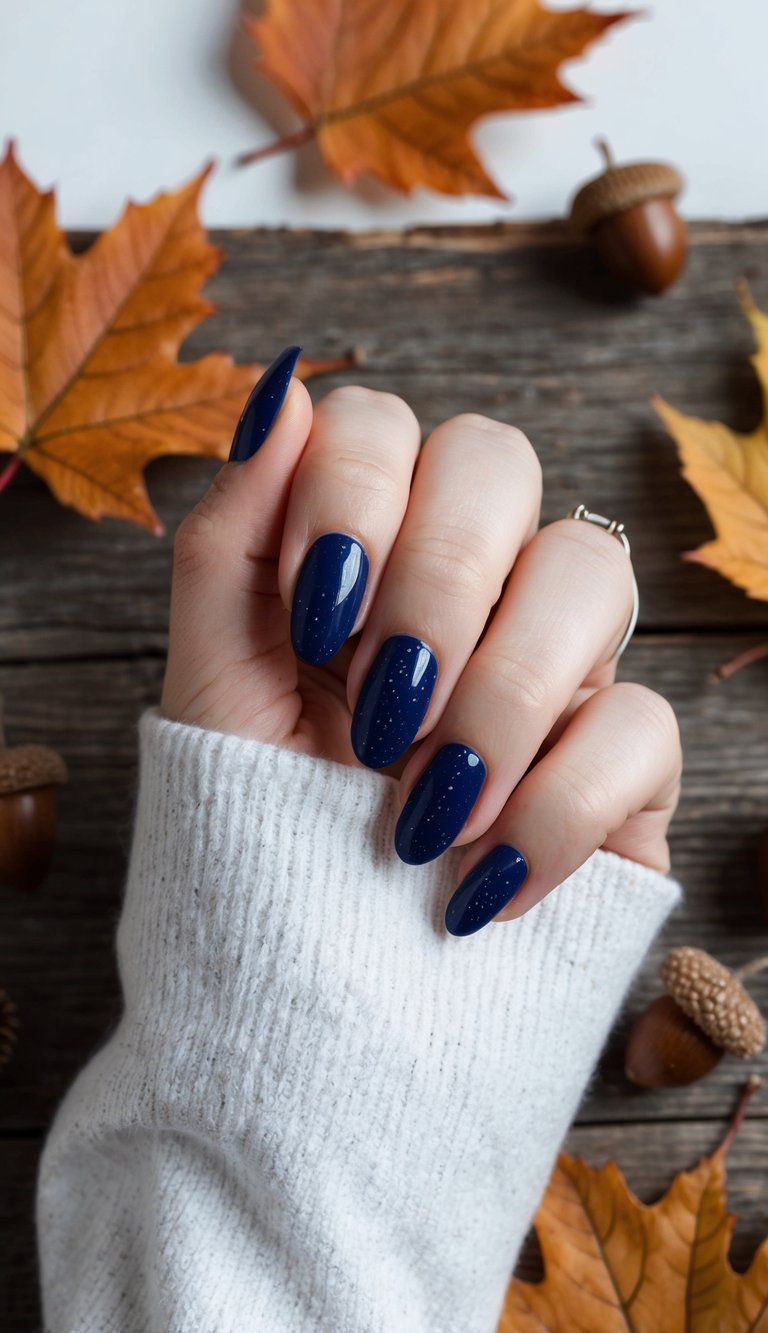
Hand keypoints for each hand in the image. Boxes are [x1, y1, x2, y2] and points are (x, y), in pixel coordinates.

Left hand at [161, 356, 680, 932]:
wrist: (311, 980)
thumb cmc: (256, 824)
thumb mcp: (213, 685)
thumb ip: (232, 538)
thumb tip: (284, 382)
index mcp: (365, 547)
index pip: (387, 427)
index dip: (351, 495)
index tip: (312, 611)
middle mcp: (471, 581)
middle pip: (500, 462)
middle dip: (432, 581)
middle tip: (377, 704)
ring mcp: (554, 663)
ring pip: (591, 572)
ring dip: (496, 694)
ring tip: (420, 807)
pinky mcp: (623, 764)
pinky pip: (642, 724)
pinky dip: (553, 806)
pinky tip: (480, 876)